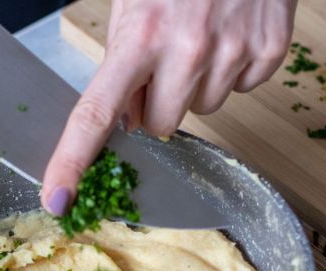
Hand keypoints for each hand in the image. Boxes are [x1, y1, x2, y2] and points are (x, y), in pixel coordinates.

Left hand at [40, 0, 295, 214]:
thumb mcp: (131, 8)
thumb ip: (120, 65)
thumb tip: (122, 122)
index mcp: (138, 39)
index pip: (94, 115)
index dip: (71, 161)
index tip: (57, 197)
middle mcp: (186, 50)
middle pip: (160, 125)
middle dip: (155, 105)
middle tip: (162, 66)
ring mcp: (232, 52)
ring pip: (202, 111)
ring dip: (194, 86)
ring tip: (199, 40)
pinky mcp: (268, 51)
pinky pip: (241, 90)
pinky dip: (232, 70)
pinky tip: (228, 37)